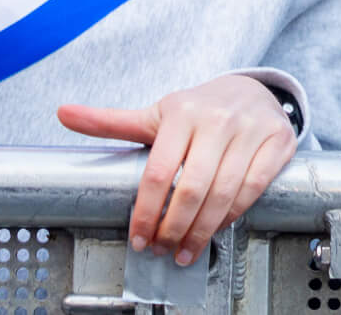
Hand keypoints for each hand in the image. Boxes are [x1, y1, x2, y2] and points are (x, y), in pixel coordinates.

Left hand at [58, 74, 298, 264]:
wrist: (252, 90)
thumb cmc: (199, 109)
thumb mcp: (156, 115)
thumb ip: (110, 121)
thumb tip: (63, 113)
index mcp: (183, 112)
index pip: (158, 173)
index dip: (145, 213)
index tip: (138, 238)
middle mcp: (219, 119)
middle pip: (192, 188)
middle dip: (173, 228)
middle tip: (162, 249)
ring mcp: (252, 130)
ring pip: (224, 192)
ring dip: (203, 231)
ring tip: (185, 250)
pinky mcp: (278, 141)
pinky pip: (253, 188)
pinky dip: (234, 214)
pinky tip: (218, 227)